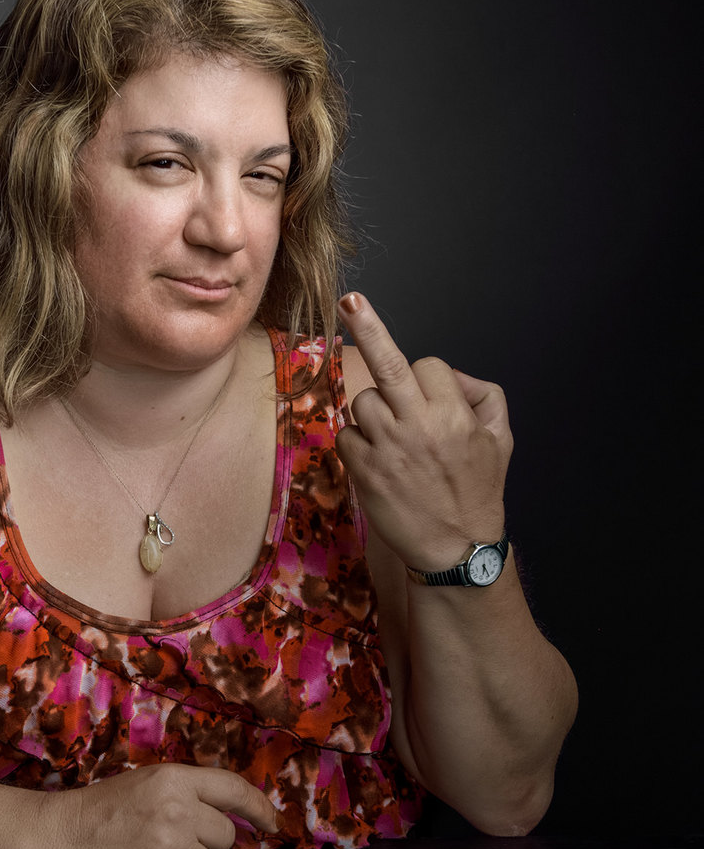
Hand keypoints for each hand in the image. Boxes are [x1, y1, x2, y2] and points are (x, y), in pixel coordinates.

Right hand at [46, 763, 279, 848]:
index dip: (259, 808)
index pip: (233, 790)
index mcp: (174, 780)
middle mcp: (176, 812)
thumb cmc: (99, 811)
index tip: (273, 824)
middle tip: (171, 845)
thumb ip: (186, 794)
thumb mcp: (146, 784)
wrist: (57, 838)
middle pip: (223, 839)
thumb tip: (232, 817)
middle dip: (204, 846)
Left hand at [335, 292, 511, 570]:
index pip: (427, 365)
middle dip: (369, 326)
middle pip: (388, 364)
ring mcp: (388, 447)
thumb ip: (483, 395)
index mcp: (454, 414)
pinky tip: (380, 464)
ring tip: (395, 442)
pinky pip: (347, 435)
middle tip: (350, 300)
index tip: (427, 389)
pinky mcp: (364, 469)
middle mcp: (419, 424)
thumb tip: (449, 373)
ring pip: (362, 401)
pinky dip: (359, 443)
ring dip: (373, 413)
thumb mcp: (500, 439)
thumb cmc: (478, 491)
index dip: (426, 376)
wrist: (456, 549)